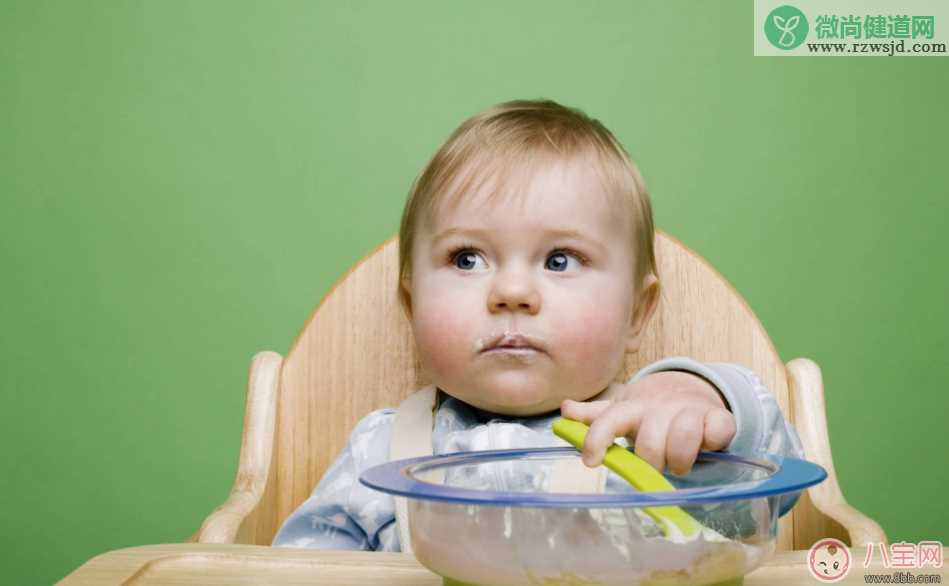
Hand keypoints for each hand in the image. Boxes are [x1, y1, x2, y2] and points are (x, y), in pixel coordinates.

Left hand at [560, 371, 735, 475]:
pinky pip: (718, 431)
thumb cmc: (650, 410)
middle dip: (652, 463)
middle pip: (650, 444)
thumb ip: (595, 416)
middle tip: (656, 464)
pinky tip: (709, 444)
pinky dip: (714, 441)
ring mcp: (689, 410)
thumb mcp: (622, 411)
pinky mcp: (718, 417)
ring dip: (681, 459)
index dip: (597, 440)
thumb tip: (565, 410)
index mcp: (631, 409)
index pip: (609, 421)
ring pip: (684, 439)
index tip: (590, 462)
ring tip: (679, 462)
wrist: (689, 390)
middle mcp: (659, 409)